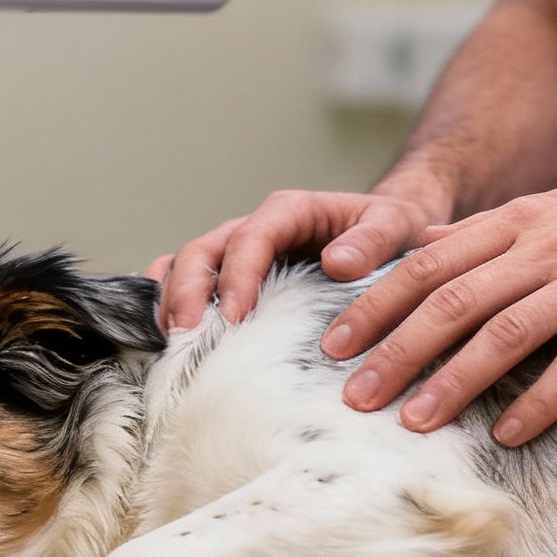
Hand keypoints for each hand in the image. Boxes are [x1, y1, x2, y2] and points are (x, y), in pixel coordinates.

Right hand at [147, 175, 456, 332]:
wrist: (386, 238)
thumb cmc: (389, 232)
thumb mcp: (395, 226)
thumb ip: (373, 239)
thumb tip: (338, 261)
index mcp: (289, 212)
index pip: (251, 238)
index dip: (236, 275)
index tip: (232, 316)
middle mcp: (254, 229)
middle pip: (203, 251)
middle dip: (186, 291)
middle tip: (183, 335)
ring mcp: (237, 255)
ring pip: (185, 266)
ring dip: (170, 302)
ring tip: (167, 343)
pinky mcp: (231, 279)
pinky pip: (187, 283)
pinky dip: (168, 305)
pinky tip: (161, 338)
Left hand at [319, 166, 556, 443]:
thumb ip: (495, 239)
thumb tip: (425, 261)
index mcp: (522, 218)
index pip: (430, 262)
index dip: (376, 304)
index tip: (332, 344)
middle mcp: (548, 243)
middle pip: (452, 300)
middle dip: (395, 351)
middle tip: (353, 397)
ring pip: (504, 332)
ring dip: (453, 381)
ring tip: (415, 423)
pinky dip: (539, 400)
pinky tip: (508, 434)